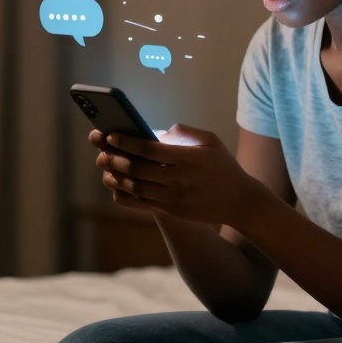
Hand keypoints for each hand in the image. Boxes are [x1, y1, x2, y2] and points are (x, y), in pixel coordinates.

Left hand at [90, 124, 269, 224]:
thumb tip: (157, 132)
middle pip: (138, 169)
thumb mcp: (211, 141)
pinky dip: (126, 194)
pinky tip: (118, 184)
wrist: (240, 201)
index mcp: (188, 158)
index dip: (126, 142)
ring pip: (136, 187)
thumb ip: (184, 132)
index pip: (149, 149)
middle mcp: (180, 179)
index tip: (111, 134)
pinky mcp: (173, 211)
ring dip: (117, 176)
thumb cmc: (223, 165)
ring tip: (106, 166)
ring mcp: (175, 198)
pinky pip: (142, 203)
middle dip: (115, 158)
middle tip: (101, 150)